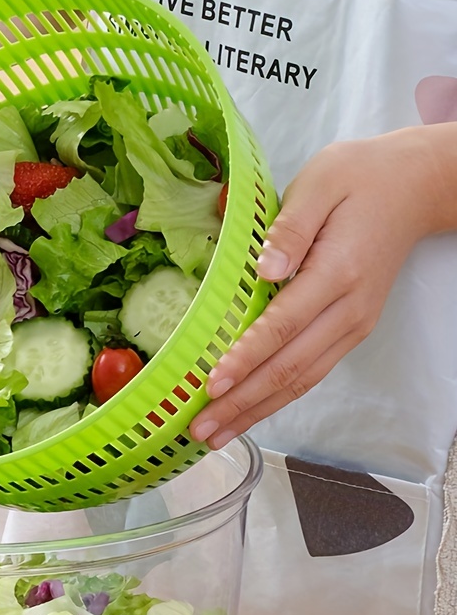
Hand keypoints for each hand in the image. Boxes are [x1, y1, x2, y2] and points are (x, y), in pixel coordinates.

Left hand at [188, 123, 456, 449]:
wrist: (414, 188)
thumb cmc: (359, 179)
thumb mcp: (321, 183)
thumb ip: (291, 226)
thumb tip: (264, 268)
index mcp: (336, 273)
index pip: (283, 325)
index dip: (245, 358)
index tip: (212, 384)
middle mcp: (348, 310)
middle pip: (289, 368)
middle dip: (241, 402)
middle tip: (199, 429)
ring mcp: (352, 326)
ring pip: (301, 381)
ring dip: (256, 411)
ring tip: (215, 435)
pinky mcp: (350, 331)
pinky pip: (311, 373)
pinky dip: (277, 399)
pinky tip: (247, 413)